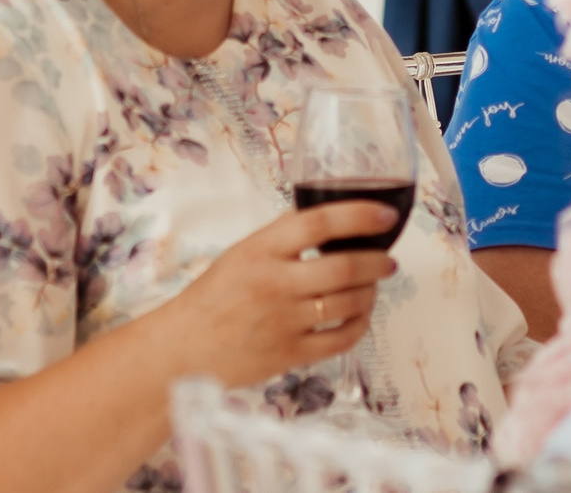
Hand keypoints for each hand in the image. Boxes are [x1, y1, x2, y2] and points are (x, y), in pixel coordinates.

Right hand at [155, 201, 397, 388]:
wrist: (182, 350)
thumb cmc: (215, 297)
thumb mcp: (243, 253)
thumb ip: (283, 237)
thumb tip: (333, 218)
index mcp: (261, 250)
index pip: (319, 222)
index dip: (360, 215)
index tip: (386, 216)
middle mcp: (274, 283)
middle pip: (344, 267)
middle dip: (377, 262)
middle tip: (388, 260)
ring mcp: (283, 322)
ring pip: (348, 303)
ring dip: (370, 293)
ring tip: (373, 287)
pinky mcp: (288, 354)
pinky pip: (340, 340)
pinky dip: (359, 326)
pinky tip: (359, 316)